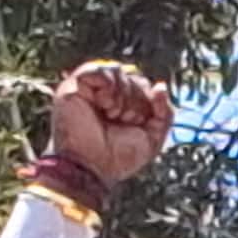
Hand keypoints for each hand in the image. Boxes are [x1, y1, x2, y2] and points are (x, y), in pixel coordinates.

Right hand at [48, 61, 174, 187]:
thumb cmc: (117, 158)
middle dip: (135, 100)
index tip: (138, 122)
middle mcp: (104, 93)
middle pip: (132, 76)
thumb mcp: (152, 137)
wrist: (91, 168)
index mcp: (122, 103)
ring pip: (116, 70)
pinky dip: (107, 86)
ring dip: (122, 95)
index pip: (143, 84)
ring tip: (113, 114)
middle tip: (122, 120)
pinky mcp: (72, 87)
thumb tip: (161, 86)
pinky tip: (104, 105)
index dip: (146, 100)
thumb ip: (164, 113)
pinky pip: (96, 69)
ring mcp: (88, 89)